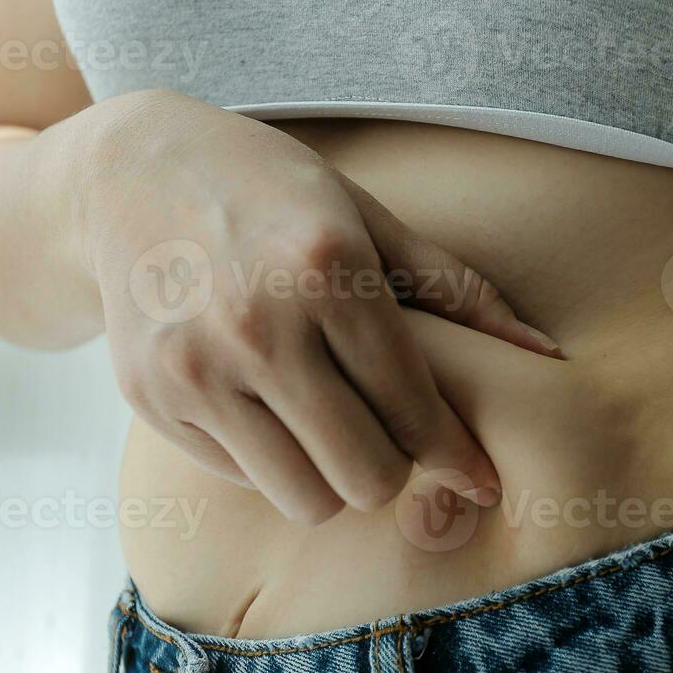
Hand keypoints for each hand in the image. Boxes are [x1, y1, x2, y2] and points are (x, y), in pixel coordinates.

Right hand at [80, 90, 561, 523]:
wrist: (128, 175)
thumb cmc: (272, 192)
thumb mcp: (369, 217)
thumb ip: (456, 290)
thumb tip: (544, 352)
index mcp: (326, 270)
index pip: (413, 406)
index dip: (455, 453)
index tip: (478, 478)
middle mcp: (257, 325)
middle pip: (365, 475)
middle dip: (393, 467)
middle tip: (387, 433)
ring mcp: (195, 368)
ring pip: (302, 498)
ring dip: (330, 476)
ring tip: (329, 425)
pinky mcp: (150, 399)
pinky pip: (242, 477)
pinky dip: (268, 459)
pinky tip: (264, 403)